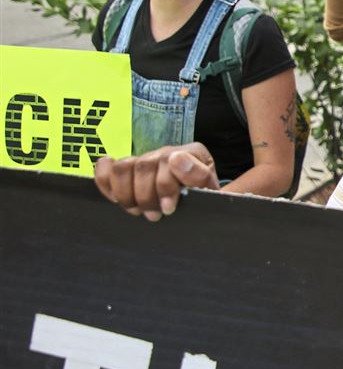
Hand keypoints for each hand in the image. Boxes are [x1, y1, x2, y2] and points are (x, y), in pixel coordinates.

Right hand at [94, 143, 219, 220]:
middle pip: (143, 166)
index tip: (168, 208)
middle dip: (146, 196)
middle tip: (154, 215)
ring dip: (126, 194)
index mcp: (191, 153)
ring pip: (122, 167)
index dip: (164, 187)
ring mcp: (145, 158)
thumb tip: (177, 160)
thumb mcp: (210, 190)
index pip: (169, 160)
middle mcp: (166, 152)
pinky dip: (105, 183)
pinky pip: (106, 167)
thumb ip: (200, 175)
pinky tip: (116, 199)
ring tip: (137, 210)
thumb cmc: (203, 197)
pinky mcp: (128, 169)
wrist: (198, 200)